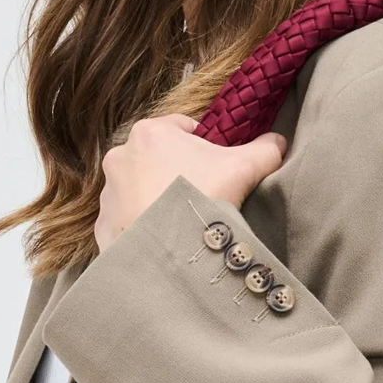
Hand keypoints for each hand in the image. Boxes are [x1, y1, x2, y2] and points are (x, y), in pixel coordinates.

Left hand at [94, 114, 286, 253]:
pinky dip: (144, 224)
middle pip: (160, 157)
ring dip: (159, 198)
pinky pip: (128, 218)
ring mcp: (109, 191)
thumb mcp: (244, 169)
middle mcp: (121, 156)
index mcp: (150, 132)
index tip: (217, 167)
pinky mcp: (104, 224)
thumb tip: (278, 142)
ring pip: (141, 188)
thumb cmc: (200, 200)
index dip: (205, 146)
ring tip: (184, 219)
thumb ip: (264, 149)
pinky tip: (165, 237)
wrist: (169, 255)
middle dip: (180, 172)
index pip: (183, 128)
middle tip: (204, 194)